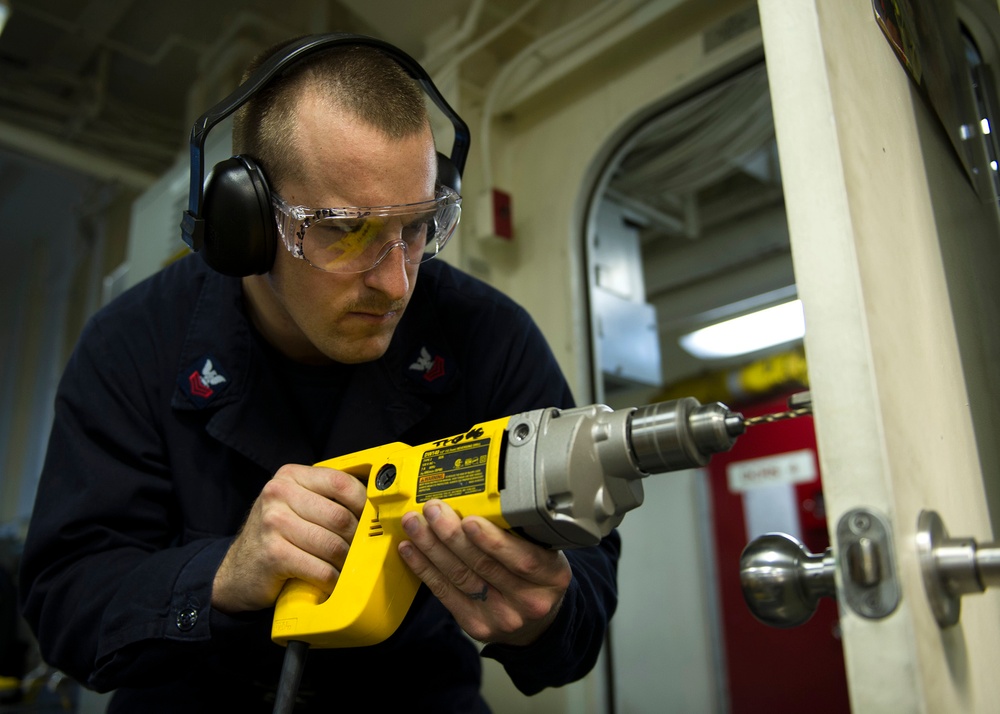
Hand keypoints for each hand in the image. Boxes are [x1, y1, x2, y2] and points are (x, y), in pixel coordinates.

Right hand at [212, 464, 366, 613]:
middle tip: (358, 550)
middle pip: (341, 517)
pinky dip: (332, 580)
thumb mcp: (297, 504)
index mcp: (291, 476)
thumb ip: (327, 497)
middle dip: (356, 538)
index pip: (341, 482)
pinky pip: (321, 569)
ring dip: (345, 562)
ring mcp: (273, 523)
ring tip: (345, 567)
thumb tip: (375, 505)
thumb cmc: (277, 536)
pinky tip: (330, 581)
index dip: (364, 503)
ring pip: (334, 545)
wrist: (238, 571)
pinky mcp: (273, 554)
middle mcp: (278, 494)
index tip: (371, 519)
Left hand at [398, 499, 571, 646]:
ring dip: (432, 548)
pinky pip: (445, 594)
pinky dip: (425, 569)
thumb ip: (522, 533)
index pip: (523, 559)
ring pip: (460, 577)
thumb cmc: (538, 576)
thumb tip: (482, 499)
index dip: (493, 540)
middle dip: (453, 535)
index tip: (471, 519)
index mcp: (552, 576)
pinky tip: (412, 550)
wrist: (537, 622)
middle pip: (484, 566)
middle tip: (433, 510)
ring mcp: (501, 617)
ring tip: (415, 524)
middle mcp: (529, 601)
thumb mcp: (546, 552)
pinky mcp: (476, 626)